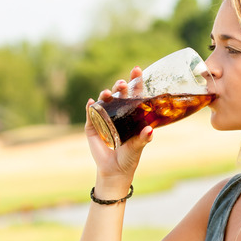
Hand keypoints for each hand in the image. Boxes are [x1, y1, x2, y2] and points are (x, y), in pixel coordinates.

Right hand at [85, 66, 152, 188]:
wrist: (114, 171)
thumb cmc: (129, 157)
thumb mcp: (138, 146)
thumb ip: (143, 138)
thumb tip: (150, 130)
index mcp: (131, 115)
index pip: (134, 95)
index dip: (135, 82)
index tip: (137, 69)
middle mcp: (117, 113)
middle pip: (119, 95)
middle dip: (120, 87)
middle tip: (123, 83)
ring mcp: (104, 119)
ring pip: (104, 102)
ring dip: (106, 95)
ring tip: (108, 93)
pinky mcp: (92, 127)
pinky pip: (90, 114)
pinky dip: (90, 107)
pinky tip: (91, 102)